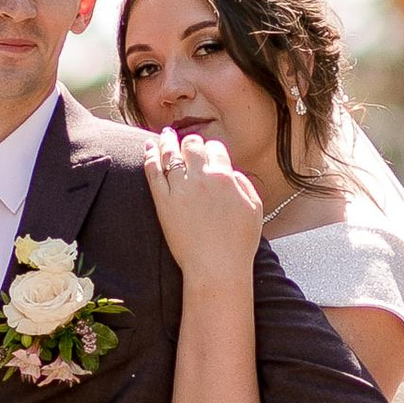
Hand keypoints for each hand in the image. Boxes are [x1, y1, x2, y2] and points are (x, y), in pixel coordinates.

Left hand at [144, 129, 262, 285]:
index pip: (215, 149)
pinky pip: (153, 172)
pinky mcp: (163, 202)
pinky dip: (150, 156)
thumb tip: (232, 173)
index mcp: (225, 176)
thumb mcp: (254, 209)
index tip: (208, 151)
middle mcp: (201, 177)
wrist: (216, 267)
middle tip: (186, 141)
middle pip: (192, 146)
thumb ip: (244, 185)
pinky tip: (149, 147)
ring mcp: (180, 189)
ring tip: (164, 135)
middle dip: (190, 142)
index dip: (211, 148)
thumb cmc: (239, 243)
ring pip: (170, 154)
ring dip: (167, 140)